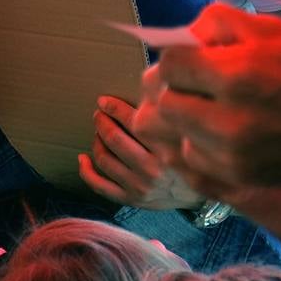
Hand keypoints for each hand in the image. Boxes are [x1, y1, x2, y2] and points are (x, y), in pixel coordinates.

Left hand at [78, 96, 203, 209]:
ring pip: (104, 159)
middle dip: (101, 122)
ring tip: (98, 133)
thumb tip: (147, 80)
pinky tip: (83, 158)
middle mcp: (153, 170)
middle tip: (98, 115)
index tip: (104, 101)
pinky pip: (98, 185)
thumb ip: (164, 113)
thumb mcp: (184, 134)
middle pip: (113, 139)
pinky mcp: (131, 200)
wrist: (198, 195)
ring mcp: (140, 187)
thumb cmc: (188, 157)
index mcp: (168, 149)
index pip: (132, 122)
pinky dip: (86, 170)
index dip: (113, 108)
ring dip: (96, 142)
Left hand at [134, 4, 280, 192]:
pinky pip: (195, 159)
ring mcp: (235, 153)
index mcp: (238, 74)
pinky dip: (202, 144)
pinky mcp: (242, 176)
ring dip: (187, 118)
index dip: (178, 59)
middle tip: (196, 85)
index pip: (170, 65)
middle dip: (176, 88)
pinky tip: (225, 131)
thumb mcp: (272, 29)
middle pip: (165, 102)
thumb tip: (182, 36)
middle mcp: (232, 118)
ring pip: (176, 133)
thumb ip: (218, 23)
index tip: (192, 60)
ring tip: (213, 108)